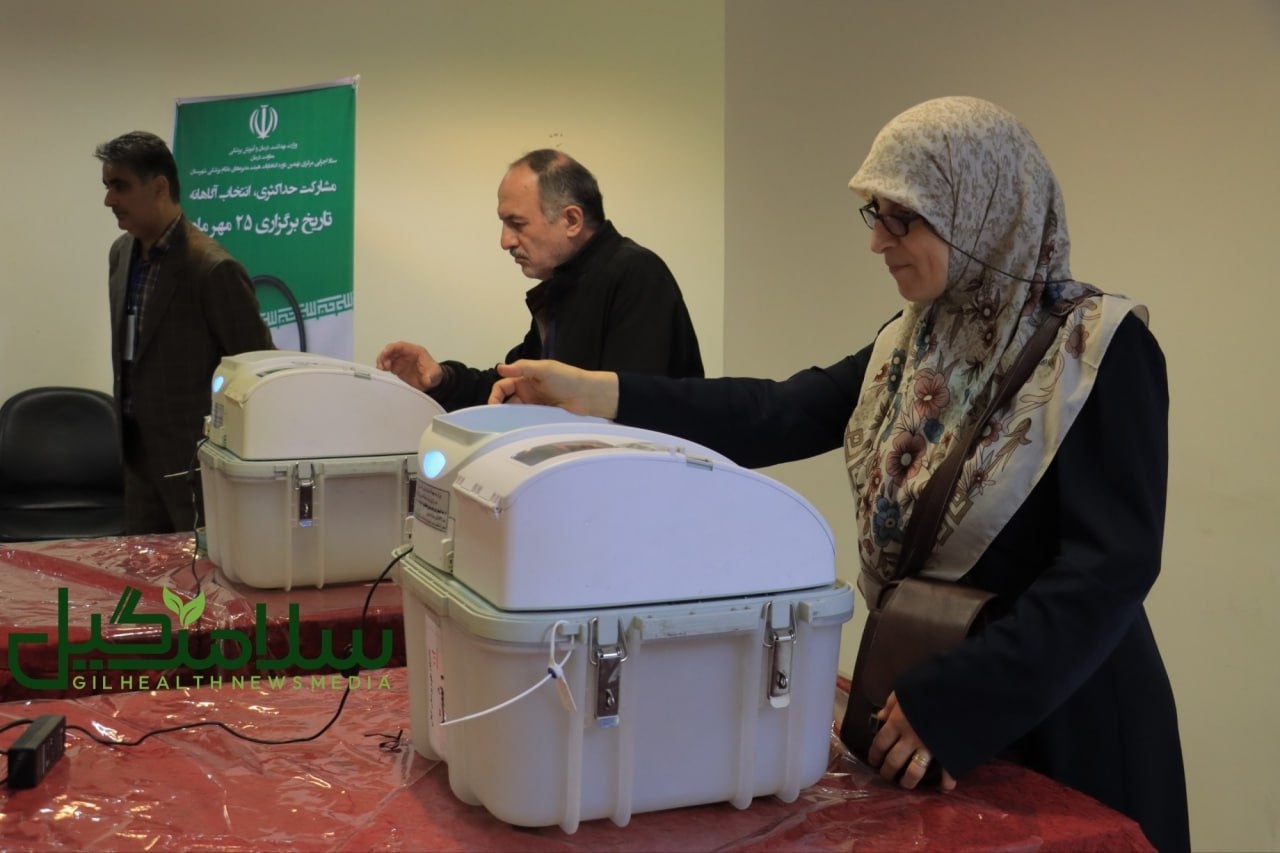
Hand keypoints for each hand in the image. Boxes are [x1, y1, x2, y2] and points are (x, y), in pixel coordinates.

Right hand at [376, 341, 443, 391]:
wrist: (432, 382)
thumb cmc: (434, 374)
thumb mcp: (435, 375)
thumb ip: (431, 377)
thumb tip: (428, 379)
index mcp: (415, 351)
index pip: (401, 345)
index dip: (391, 348)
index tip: (385, 353)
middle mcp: (407, 354)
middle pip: (391, 350)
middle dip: (384, 356)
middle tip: (383, 366)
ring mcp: (401, 360)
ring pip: (387, 356)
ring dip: (382, 361)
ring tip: (382, 369)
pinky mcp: (398, 368)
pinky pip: (387, 364)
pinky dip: (383, 366)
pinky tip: (382, 371)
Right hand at [489, 360, 619, 418]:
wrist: (589, 396)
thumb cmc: (568, 378)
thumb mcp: (545, 368)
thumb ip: (522, 368)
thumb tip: (500, 367)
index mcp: (526, 378)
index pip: (503, 386)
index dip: (495, 395)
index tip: (493, 406)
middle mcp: (528, 392)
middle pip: (506, 401)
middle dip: (500, 409)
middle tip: (496, 420)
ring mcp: (534, 406)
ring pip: (515, 413)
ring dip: (510, 418)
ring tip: (506, 426)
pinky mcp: (542, 417)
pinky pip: (527, 421)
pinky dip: (521, 425)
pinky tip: (518, 429)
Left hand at [867, 691, 956, 791]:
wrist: (957, 689)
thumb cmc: (928, 686)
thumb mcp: (904, 690)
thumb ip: (891, 704)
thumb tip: (879, 717)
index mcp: (897, 722)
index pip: (880, 743)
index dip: (874, 754)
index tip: (873, 761)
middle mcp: (910, 738)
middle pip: (893, 761)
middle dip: (887, 772)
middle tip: (886, 776)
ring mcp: (929, 746)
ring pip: (914, 771)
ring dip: (908, 781)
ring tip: (905, 784)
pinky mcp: (947, 750)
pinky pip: (946, 770)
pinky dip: (946, 781)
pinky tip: (944, 787)